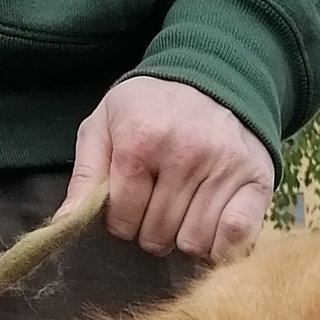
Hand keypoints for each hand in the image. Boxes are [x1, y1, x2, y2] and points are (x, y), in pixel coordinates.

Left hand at [63, 77, 274, 261]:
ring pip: (194, 243)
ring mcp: (225, 167)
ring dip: (184, 238)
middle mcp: (185, 154)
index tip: (129, 205)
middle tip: (158, 208)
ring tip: (184, 213)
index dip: (121, 221)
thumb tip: (64, 224)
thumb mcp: (104, 126)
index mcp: (140, 141)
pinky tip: (211, 228)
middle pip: (158, 235)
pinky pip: (235, 237)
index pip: (123, 219)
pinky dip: (221, 245)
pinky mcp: (255, 179)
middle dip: (151, 231)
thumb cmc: (149, 107)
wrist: (212, 75)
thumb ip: (85, 175)